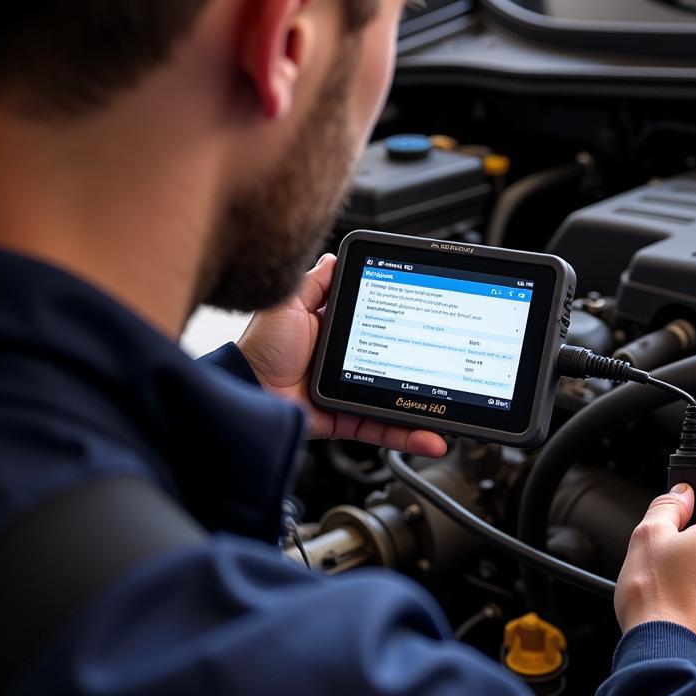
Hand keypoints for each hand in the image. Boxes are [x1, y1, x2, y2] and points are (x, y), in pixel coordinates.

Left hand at [237, 254, 446, 457]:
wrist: (244, 391)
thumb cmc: (259, 348)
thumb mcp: (290, 303)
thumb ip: (314, 282)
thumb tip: (335, 259)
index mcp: (333, 331)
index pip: (377, 324)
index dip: (402, 323)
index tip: (428, 319)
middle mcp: (344, 362)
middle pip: (393, 364)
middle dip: (424, 368)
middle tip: (449, 366)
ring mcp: (348, 392)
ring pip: (394, 399)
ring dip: (425, 409)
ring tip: (451, 410)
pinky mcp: (345, 419)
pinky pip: (381, 427)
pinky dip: (407, 434)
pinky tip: (431, 436)